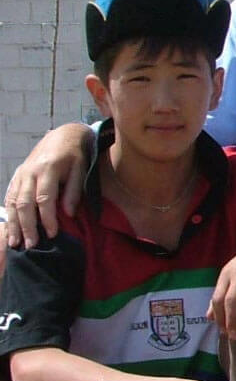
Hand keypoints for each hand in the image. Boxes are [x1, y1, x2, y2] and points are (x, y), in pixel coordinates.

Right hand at [4, 123, 92, 248]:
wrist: (62, 136)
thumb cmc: (75, 155)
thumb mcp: (81, 169)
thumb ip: (74, 191)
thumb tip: (68, 214)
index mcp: (48, 169)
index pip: (45, 198)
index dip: (47, 218)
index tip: (52, 234)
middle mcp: (30, 173)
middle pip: (25, 203)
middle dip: (27, 226)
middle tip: (30, 245)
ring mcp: (21, 174)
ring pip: (13, 202)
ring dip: (14, 224)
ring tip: (15, 243)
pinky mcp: (17, 176)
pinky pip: (9, 197)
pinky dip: (9, 214)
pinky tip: (10, 228)